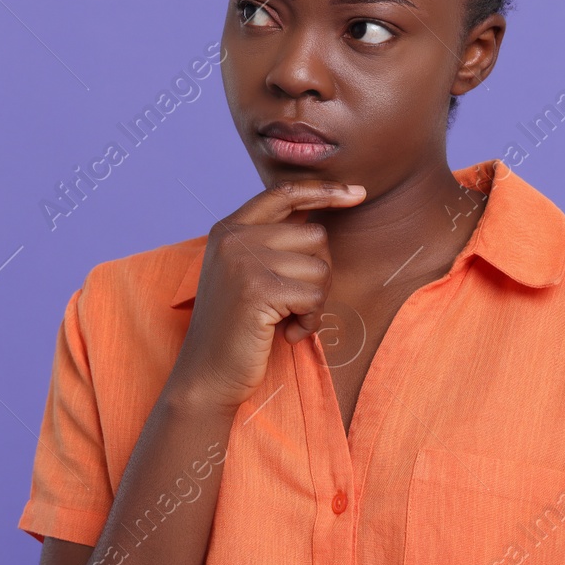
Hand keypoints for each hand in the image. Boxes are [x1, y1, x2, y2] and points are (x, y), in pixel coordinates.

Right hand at [168, 180, 365, 411]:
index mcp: (229, 228)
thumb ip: (271, 243)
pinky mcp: (258, 290)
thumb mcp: (245, 273)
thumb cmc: (235, 328)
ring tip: (285, 320)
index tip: (357, 193)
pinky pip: (315, 297)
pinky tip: (285, 334)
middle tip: (294, 303)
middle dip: (318, 273)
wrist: (206, 374)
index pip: (284, 192)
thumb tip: (321, 217)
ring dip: (314, 302)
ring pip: (320, 268)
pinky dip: (309, 322)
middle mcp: (234, 238)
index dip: (324, 190)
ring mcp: (244, 261)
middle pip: (315, 235)